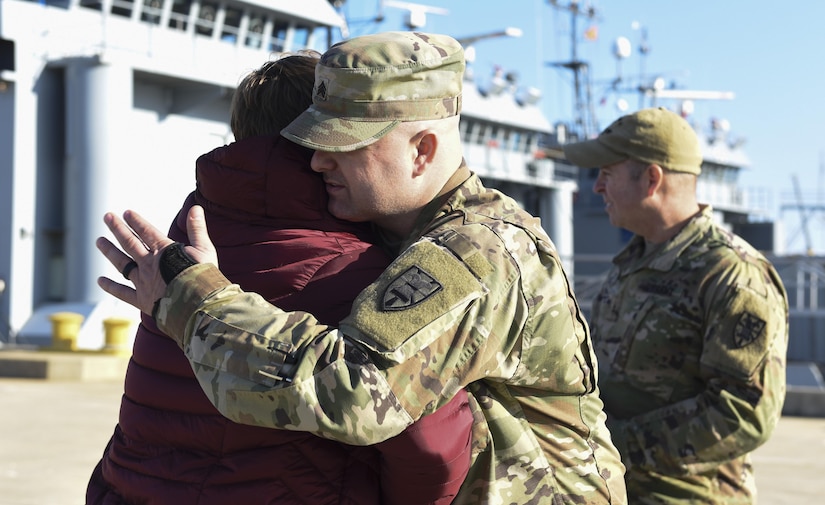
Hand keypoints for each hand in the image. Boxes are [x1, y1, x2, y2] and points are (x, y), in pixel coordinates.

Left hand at [96, 206, 216, 314]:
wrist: (198, 305)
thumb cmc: (204, 277)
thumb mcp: (204, 249)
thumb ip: (197, 229)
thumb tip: (195, 208)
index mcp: (163, 250)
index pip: (147, 231)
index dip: (136, 221)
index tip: (126, 213)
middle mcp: (149, 264)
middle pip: (129, 242)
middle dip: (118, 228)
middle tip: (107, 217)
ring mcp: (143, 281)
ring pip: (122, 263)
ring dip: (109, 251)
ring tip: (99, 241)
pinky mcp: (142, 300)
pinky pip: (122, 292)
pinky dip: (111, 286)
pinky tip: (100, 280)